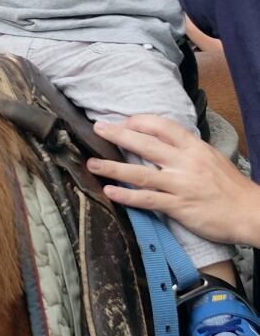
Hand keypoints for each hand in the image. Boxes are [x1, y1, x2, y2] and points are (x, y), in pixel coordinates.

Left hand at [86, 115, 259, 246]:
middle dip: (118, 134)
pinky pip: (148, 199)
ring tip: (92, 163)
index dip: (139, 121)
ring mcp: (181, 185)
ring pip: (140, 173)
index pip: (161, 126)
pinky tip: (110, 192)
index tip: (122, 122)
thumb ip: (184, 148)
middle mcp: (185, 163)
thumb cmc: (230, 186)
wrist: (252, 213)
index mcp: (193, 147)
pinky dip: (127, 196)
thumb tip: (159, 138)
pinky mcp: (179, 207)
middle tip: (97, 128)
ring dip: (112, 168)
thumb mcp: (210, 157)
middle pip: (145, 144)